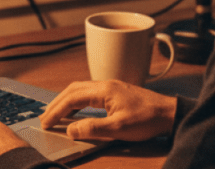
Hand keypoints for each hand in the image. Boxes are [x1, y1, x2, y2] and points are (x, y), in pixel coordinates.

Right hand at [39, 79, 176, 141]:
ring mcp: (111, 87)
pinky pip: (89, 93)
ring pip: (80, 90)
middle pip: (72, 90)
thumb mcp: (118, 129)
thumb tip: (71, 129)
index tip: (46, 122)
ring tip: (56, 114)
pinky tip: (77, 111)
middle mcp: (105, 84)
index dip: (56, 111)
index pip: (72, 98)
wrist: (169, 113)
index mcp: (103, 90)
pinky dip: (77, 101)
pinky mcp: (116, 92)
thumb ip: (92, 128)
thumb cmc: (147, 119)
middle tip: (45, 118)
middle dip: (56, 103)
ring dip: (66, 101)